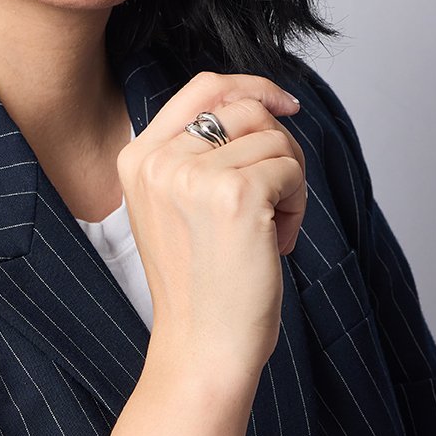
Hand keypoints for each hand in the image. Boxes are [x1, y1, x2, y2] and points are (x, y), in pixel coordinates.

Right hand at [117, 72, 306, 383]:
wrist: (202, 349)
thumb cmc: (202, 286)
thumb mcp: (179, 207)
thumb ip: (199, 155)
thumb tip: (261, 102)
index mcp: (138, 159)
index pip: (203, 87)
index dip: (252, 87)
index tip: (285, 106)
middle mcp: (159, 161)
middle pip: (247, 110)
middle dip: (278, 150)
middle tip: (272, 203)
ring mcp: (193, 175)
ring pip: (275, 139)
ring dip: (289, 183)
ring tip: (267, 230)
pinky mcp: (234, 194)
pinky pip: (290, 169)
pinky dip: (297, 205)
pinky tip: (275, 242)